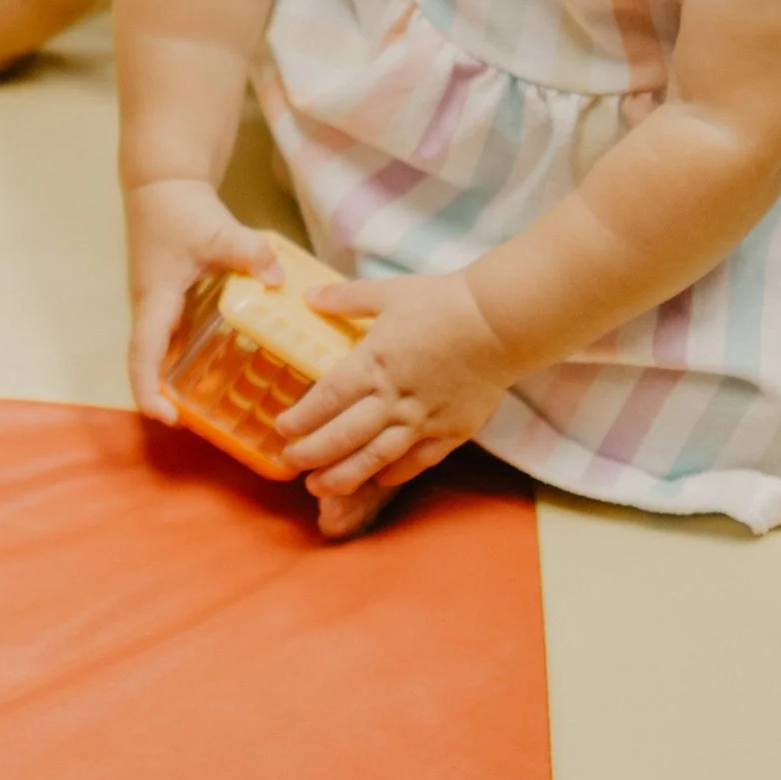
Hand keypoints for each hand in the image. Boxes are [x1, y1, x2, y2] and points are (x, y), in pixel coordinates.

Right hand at [125, 177, 280, 420]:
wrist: (163, 183)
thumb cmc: (180, 209)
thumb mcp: (216, 230)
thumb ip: (248, 251)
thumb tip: (278, 277)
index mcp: (155, 301)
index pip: (143, 357)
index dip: (149, 392)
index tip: (168, 418)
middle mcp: (152, 311)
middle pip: (150, 365)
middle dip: (167, 398)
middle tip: (200, 424)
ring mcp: (160, 306)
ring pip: (163, 354)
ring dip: (178, 381)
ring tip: (214, 405)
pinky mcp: (171, 298)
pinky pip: (177, 337)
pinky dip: (191, 357)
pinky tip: (225, 364)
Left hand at [275, 272, 515, 502]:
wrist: (500, 321)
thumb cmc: (443, 302)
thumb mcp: (389, 292)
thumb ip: (346, 298)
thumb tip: (308, 296)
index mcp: (374, 363)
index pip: (326, 399)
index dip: (300, 419)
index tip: (280, 430)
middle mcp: (393, 398)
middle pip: (343, 437)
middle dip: (311, 455)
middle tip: (291, 464)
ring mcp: (422, 420)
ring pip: (375, 458)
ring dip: (343, 475)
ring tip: (319, 487)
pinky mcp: (451, 431)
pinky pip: (416, 462)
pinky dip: (392, 474)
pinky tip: (376, 480)